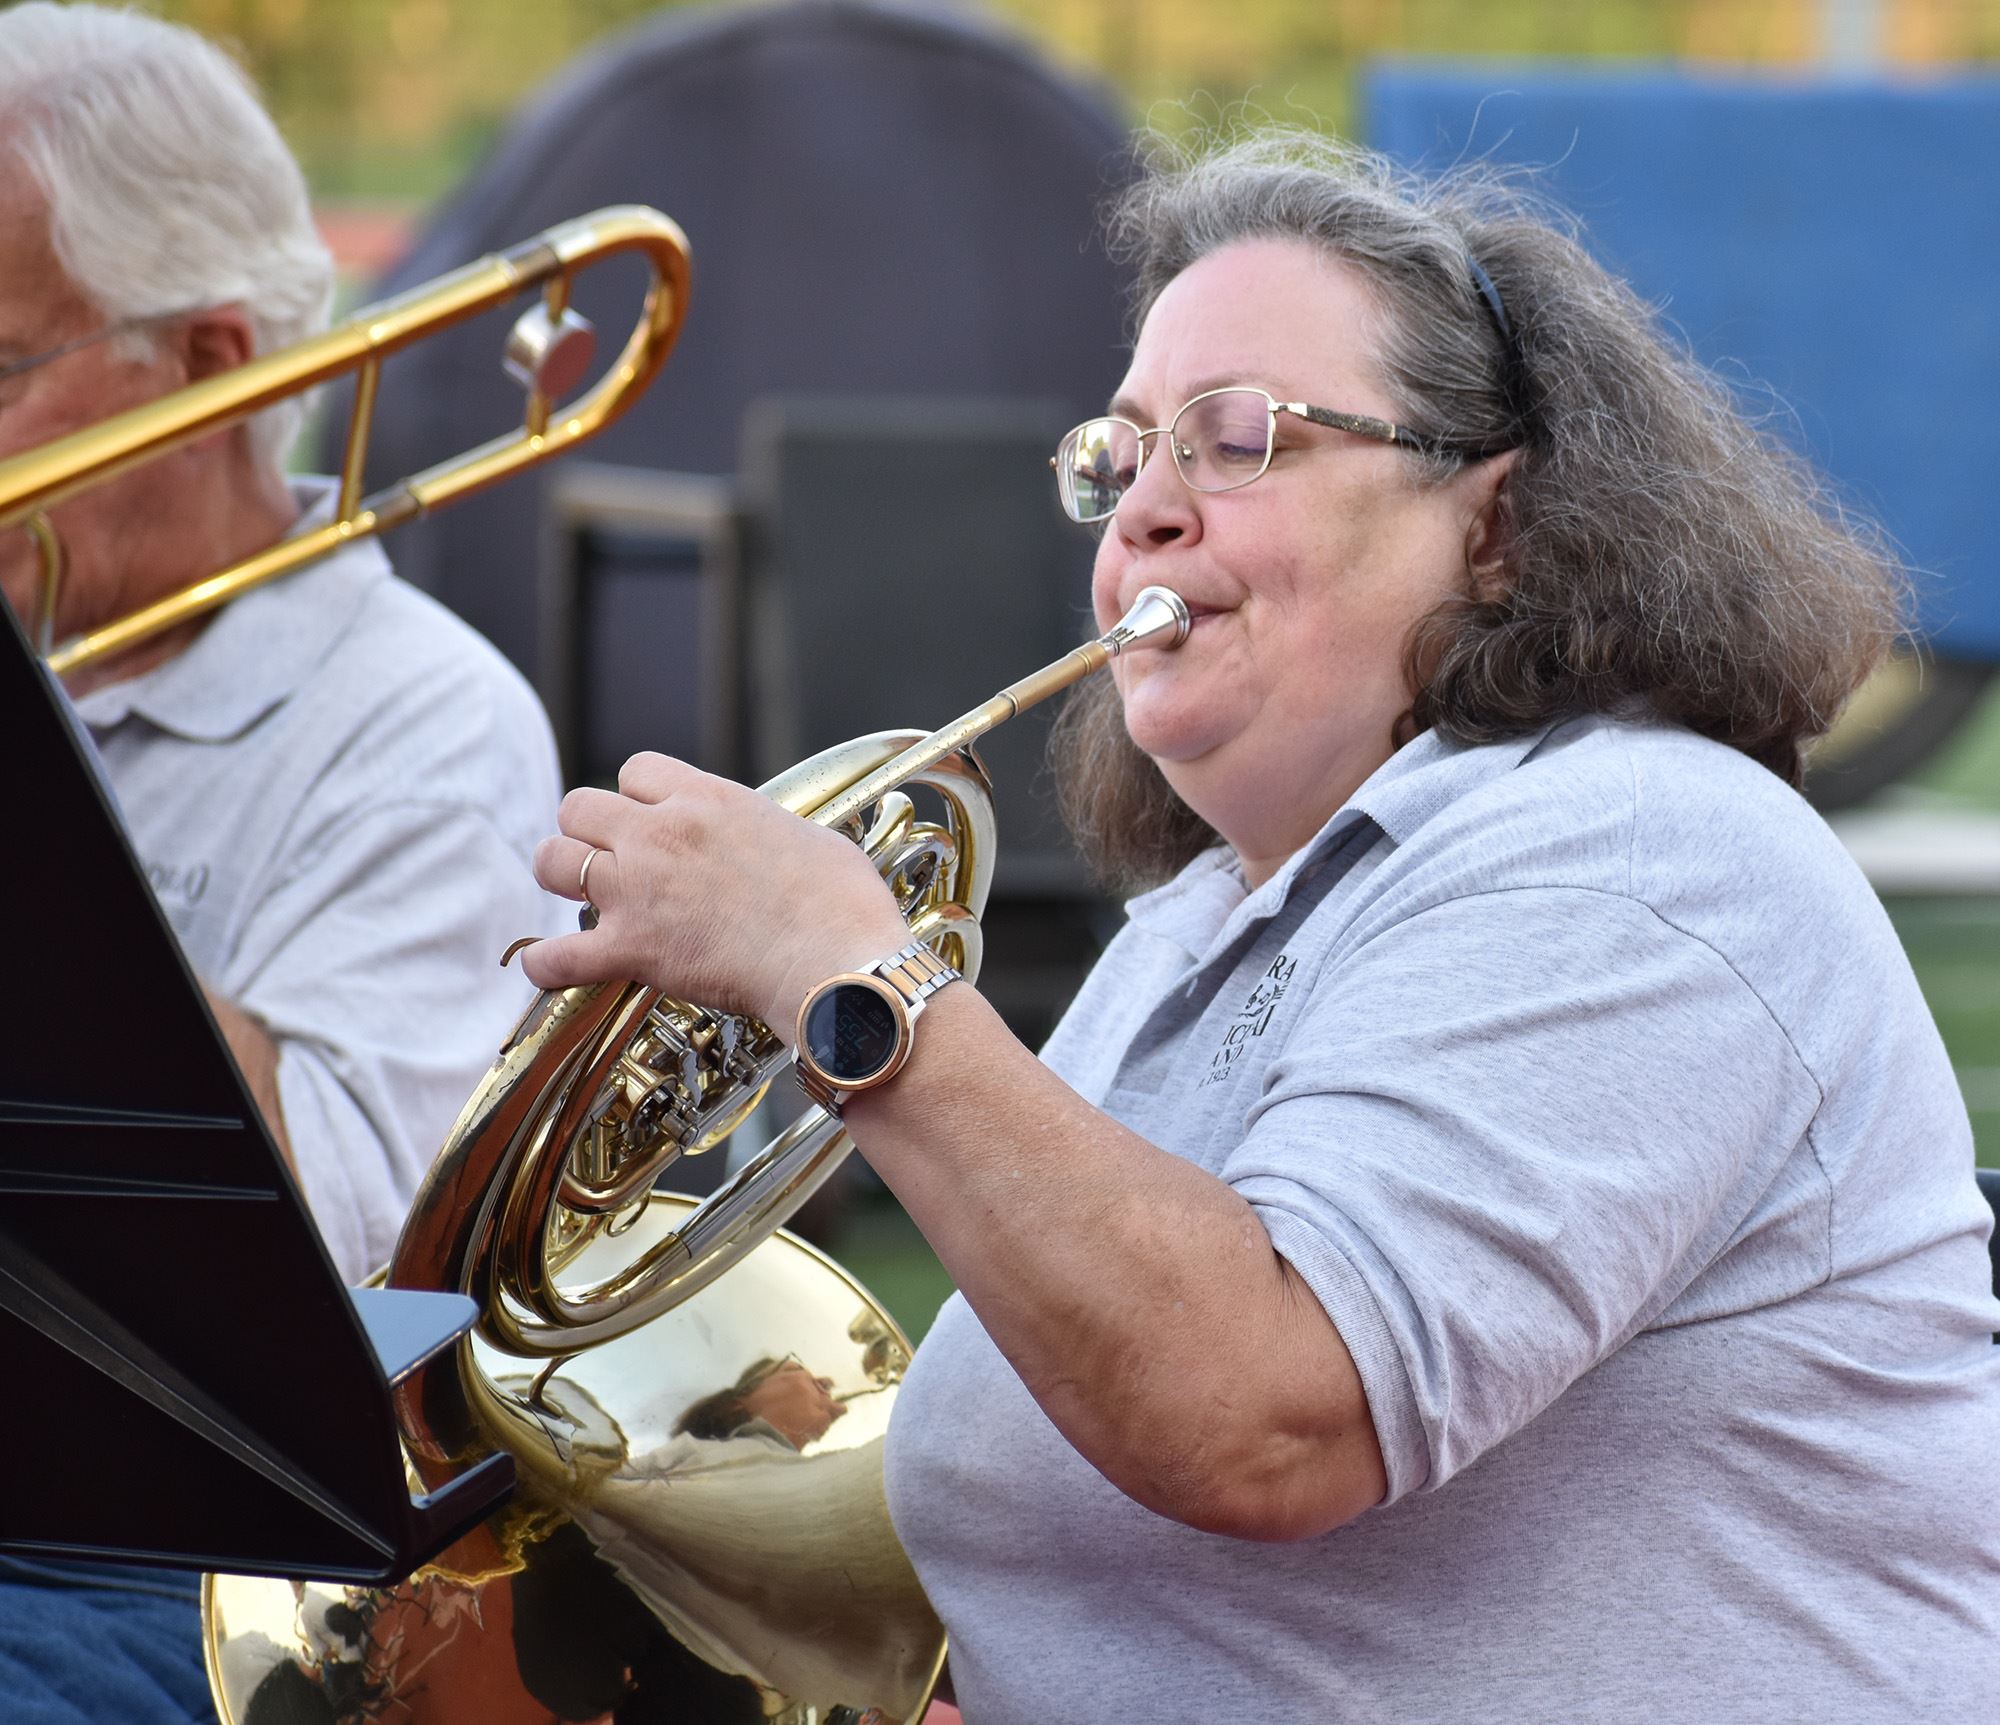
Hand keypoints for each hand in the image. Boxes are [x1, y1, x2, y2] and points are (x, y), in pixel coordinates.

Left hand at [521, 753, 912, 1033]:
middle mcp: (660, 834)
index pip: (637, 770)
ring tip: (582, 898)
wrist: (837, 961)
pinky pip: (555, 955)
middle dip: (589, 830)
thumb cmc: (841, 903)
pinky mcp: (633, 949)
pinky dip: (546, 963)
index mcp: (707, 799)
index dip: (638, 796)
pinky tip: (548, 965)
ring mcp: (639, 890)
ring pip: (553, 862)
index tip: (652, 820)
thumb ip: (765, 831)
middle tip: (612, 858)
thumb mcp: (807, 836)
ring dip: (562, 877)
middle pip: (579, 806)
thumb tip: (769, 845)